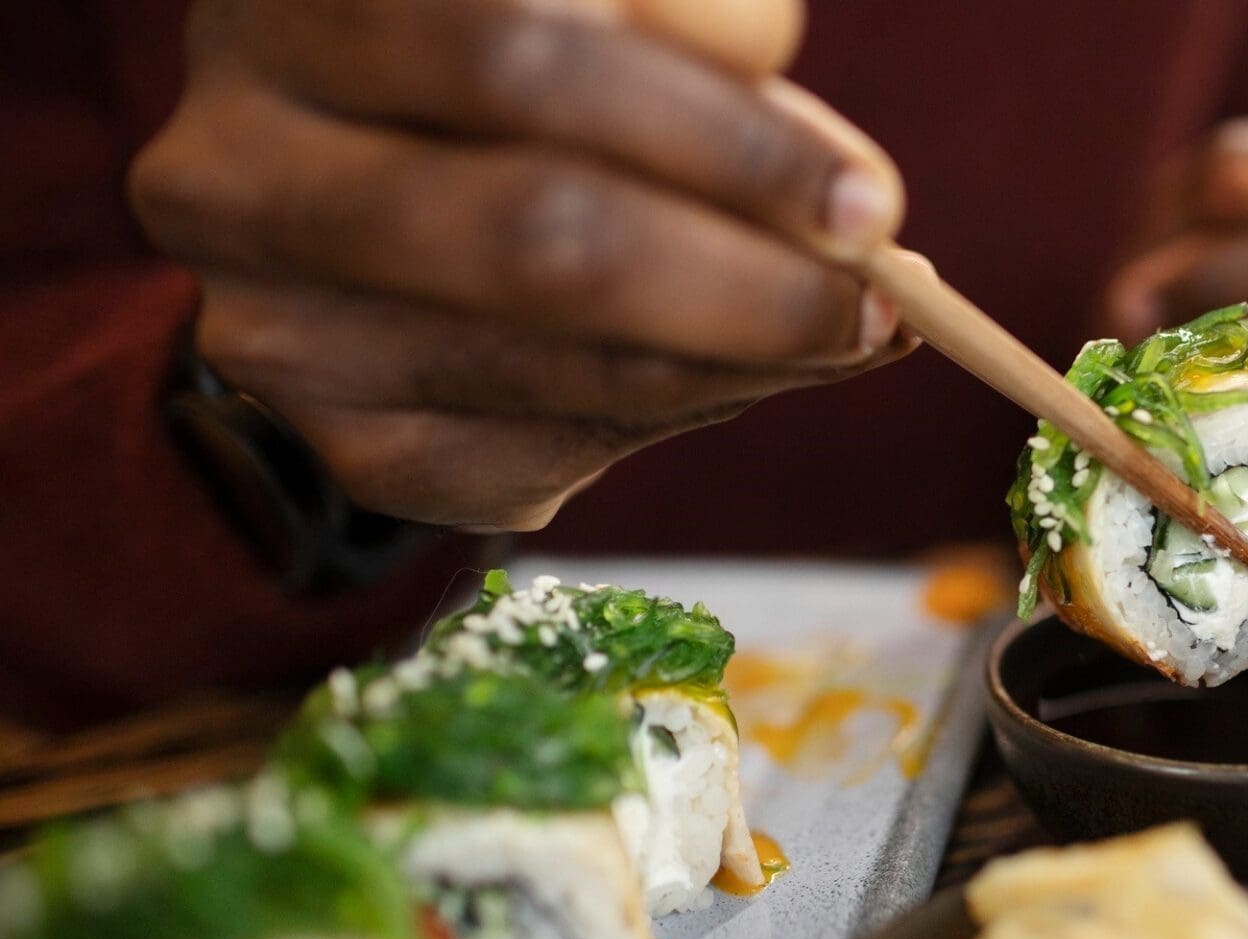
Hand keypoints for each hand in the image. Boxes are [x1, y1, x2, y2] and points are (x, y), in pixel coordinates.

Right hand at [131, 0, 917, 530]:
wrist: (381, 168)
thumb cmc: (514, 59)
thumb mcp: (603, 2)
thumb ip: (706, 52)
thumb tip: (852, 207)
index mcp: (303, 0)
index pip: (523, 59)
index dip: (722, 140)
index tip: (867, 201)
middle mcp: (239, 166)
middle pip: (540, 241)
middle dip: (751, 286)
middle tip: (882, 302)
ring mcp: (272, 324)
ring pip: (560, 368)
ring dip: (745, 364)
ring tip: (845, 332)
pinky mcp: (340, 443)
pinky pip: (551, 458)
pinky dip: (679, 417)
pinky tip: (740, 370)